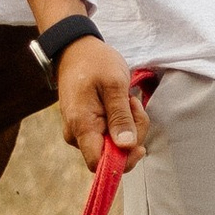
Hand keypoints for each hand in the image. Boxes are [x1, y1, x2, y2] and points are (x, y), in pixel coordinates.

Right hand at [55, 36, 144, 174]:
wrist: (76, 50)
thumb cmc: (94, 63)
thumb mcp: (114, 84)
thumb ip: (121, 117)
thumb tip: (126, 147)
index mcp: (81, 126)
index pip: (98, 164)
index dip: (122, 161)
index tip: (138, 144)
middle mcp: (77, 135)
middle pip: (112, 155)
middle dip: (131, 134)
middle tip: (132, 104)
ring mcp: (81, 132)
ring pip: (115, 145)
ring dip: (129, 125)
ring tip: (126, 99)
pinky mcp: (88, 128)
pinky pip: (111, 135)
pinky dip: (123, 122)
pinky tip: (121, 103)